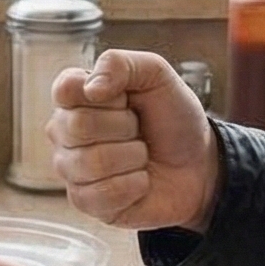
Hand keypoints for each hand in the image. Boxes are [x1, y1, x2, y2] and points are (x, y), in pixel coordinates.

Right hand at [47, 49, 219, 230]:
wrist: (198, 164)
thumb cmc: (172, 119)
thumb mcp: (156, 75)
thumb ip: (120, 64)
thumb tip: (90, 89)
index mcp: (76, 97)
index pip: (65, 90)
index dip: (106, 96)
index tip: (127, 99)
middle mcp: (65, 132)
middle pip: (78, 126)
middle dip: (126, 127)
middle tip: (139, 129)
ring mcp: (72, 168)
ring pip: (91, 162)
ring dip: (133, 157)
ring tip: (141, 155)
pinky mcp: (85, 201)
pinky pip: (102, 193)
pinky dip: (134, 184)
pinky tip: (140, 180)